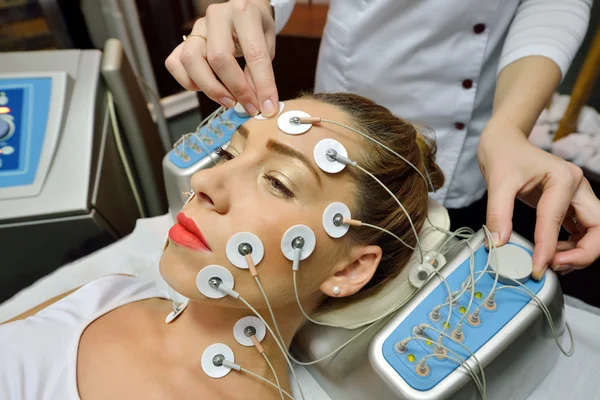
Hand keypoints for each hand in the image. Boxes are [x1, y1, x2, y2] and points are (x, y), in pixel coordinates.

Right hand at [165, 0, 278, 116]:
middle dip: (235, 89)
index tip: (268, 107)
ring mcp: (197, 27)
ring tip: (229, 100)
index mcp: (244, 13)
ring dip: (210, 88)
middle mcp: (217, 16)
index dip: (263, 85)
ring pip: (191, 60)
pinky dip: (189, 82)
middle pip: (218, 58)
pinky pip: (176, 64)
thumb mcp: (268, 45)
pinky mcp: (184, 39)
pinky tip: (207, 88)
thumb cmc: (256, 28)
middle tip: (249, 106)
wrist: (243, 10)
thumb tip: (255, 100)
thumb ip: (260, 70)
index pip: (254, 54)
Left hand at [478, 121, 599, 278]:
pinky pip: (582, 231)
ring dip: (579, 253)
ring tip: (550, 262)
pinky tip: (552, 253)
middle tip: (553, 266)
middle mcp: (577, 187)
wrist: (504, 142)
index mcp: (563, 178)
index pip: (557, 221)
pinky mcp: (569, 204)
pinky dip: (572, 246)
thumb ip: (498, 213)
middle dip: (582, 253)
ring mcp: (577, 196)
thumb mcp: (496, 182)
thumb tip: (498, 244)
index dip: (548, 249)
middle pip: (598, 228)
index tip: (537, 269)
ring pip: (595, 232)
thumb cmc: (503, 155)